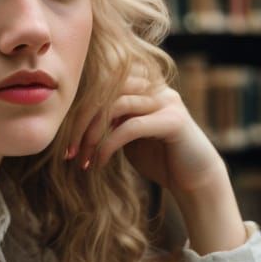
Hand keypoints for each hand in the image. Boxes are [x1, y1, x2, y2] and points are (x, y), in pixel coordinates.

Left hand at [67, 75, 222, 194]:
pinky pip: (131, 126)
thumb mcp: (127, 135)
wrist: (195, 180)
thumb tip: (73, 118)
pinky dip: (109, 145)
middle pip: (105, 89)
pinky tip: (100, 162)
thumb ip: (110, 120)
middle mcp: (155, 86)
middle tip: (68, 151)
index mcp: (143, 84)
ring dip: (92, 135)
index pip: (102, 81)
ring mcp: (166, 100)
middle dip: (80, 121)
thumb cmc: (159, 158)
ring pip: (116, 105)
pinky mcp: (174, 121)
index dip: (78, 108)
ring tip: (82, 158)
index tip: (66, 140)